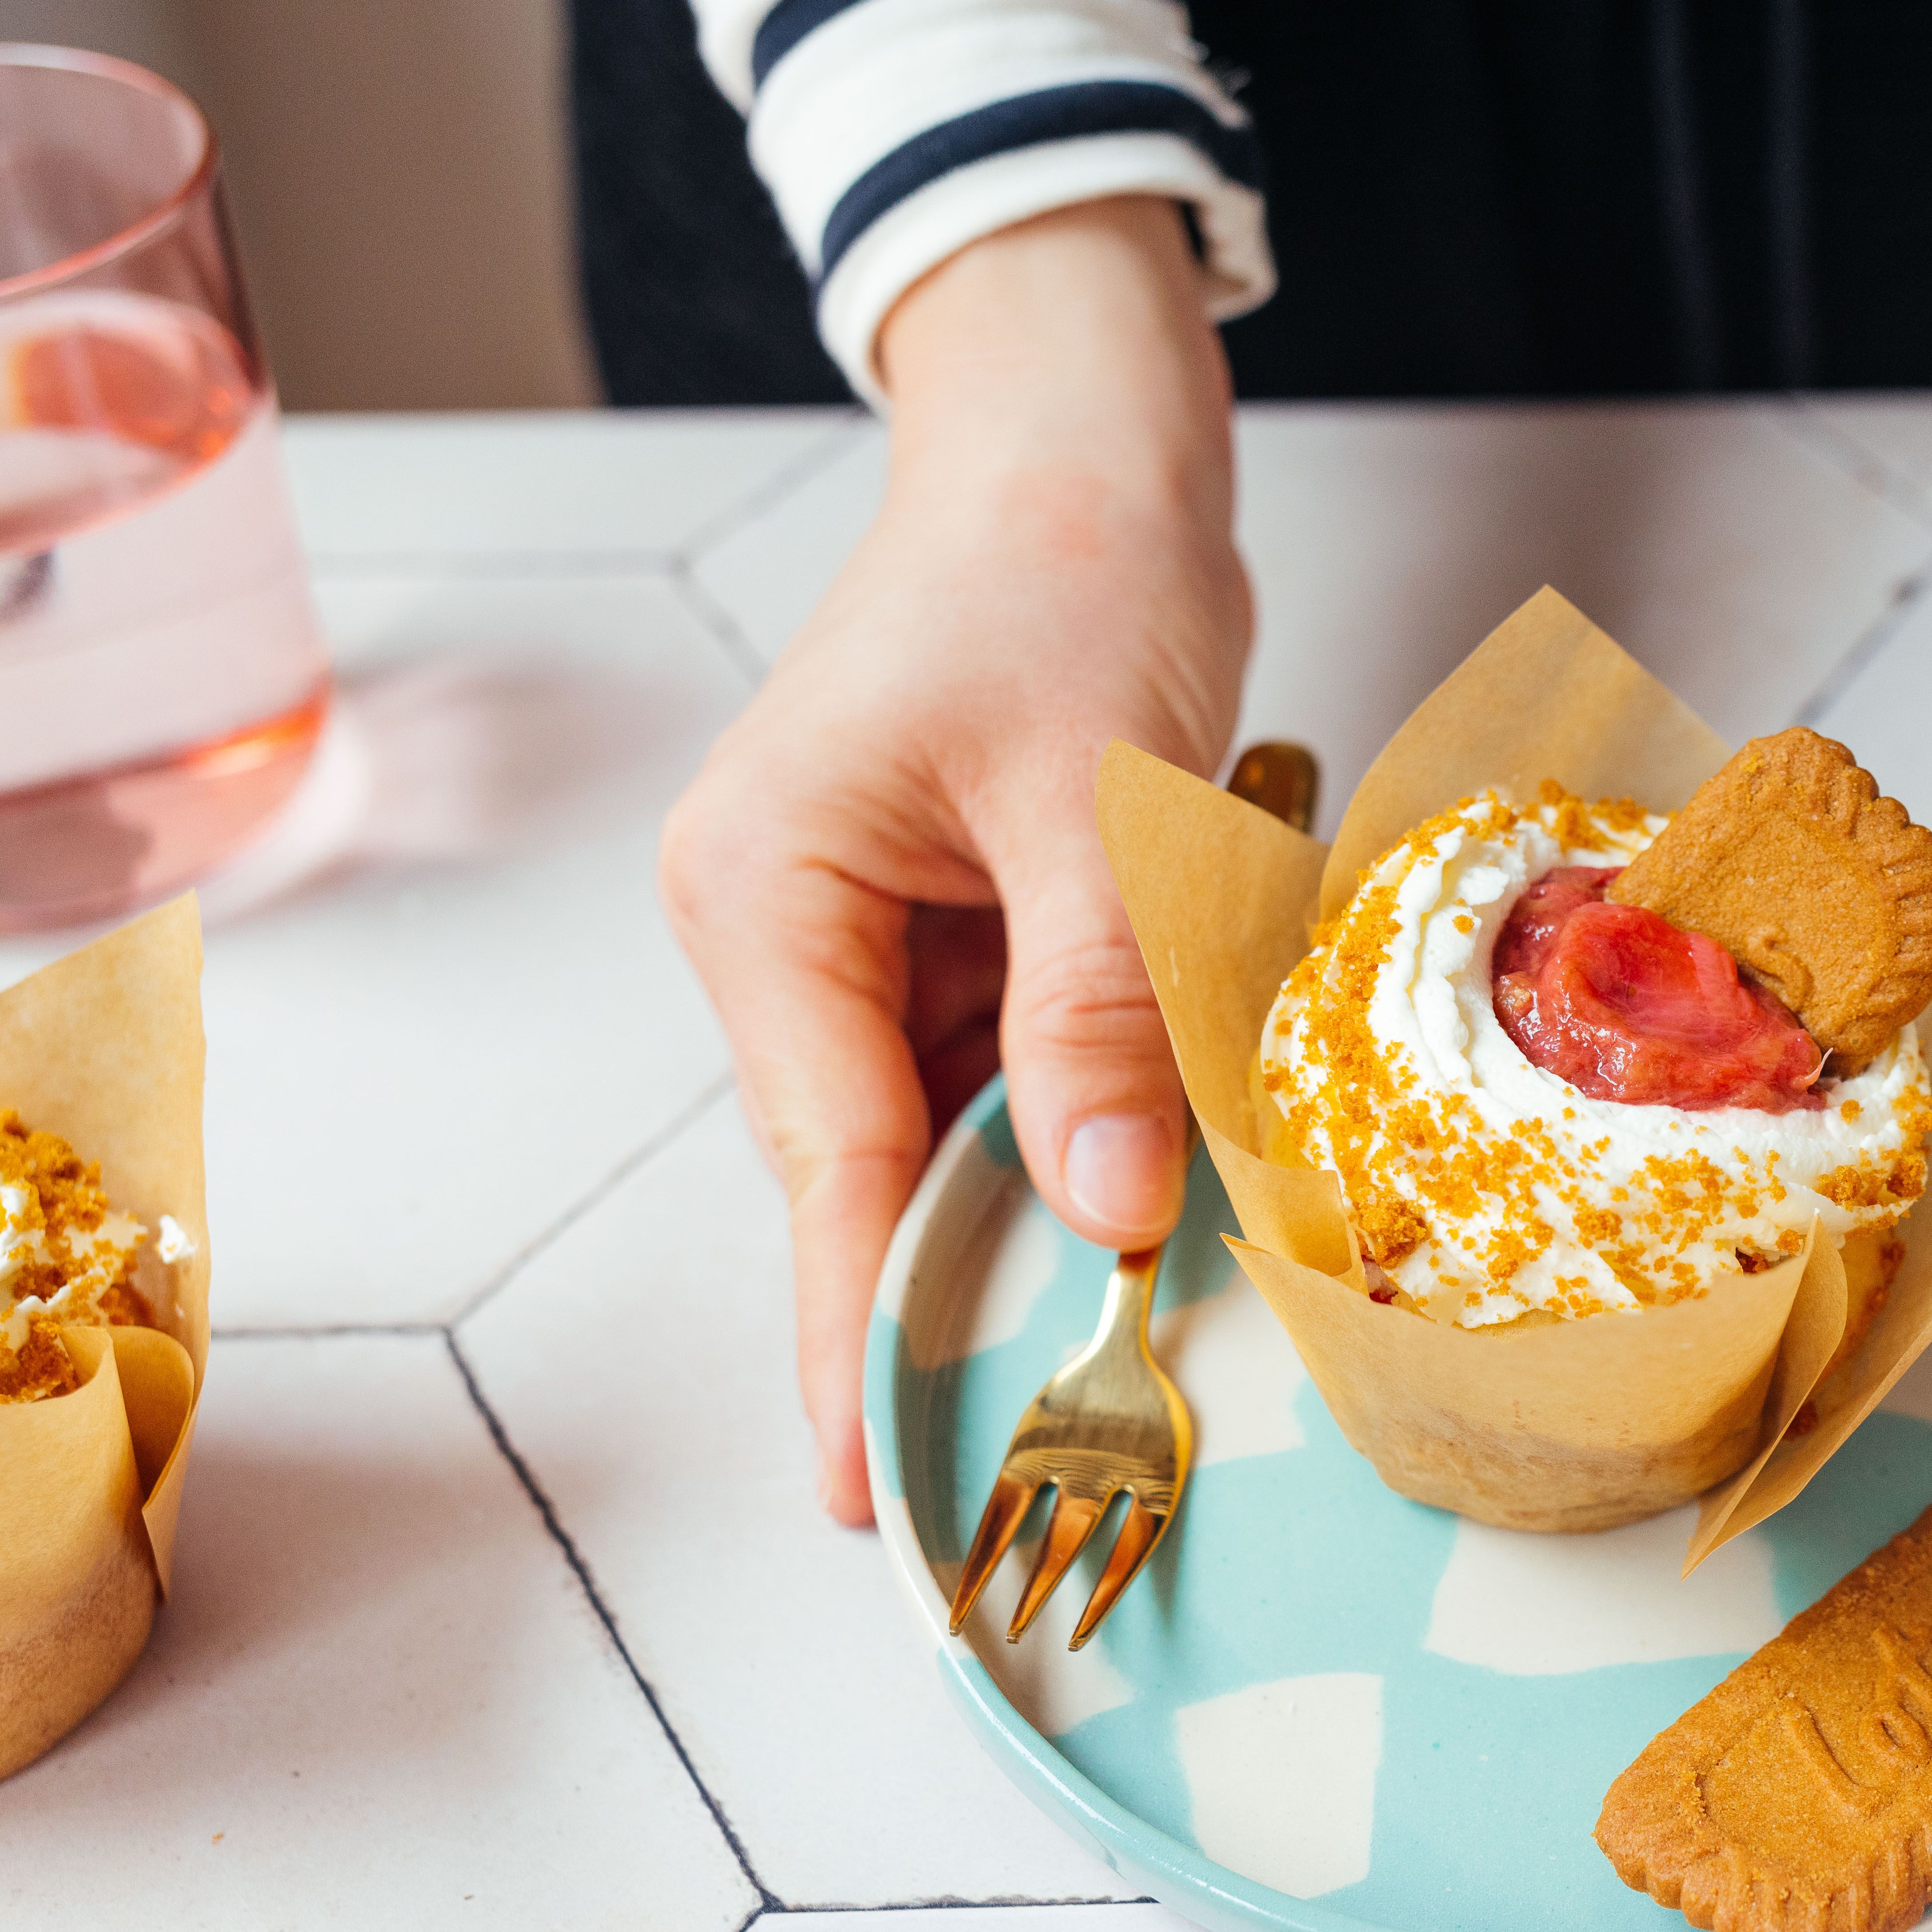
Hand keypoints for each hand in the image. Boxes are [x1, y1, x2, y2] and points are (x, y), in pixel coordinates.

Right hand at [661, 196, 1248, 1524]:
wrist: (1082, 445)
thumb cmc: (1061, 571)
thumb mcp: (1093, 798)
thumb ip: (1095, 1007)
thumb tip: (1102, 1204)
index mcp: (762, 897)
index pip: (826, 1161)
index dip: (856, 1330)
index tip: (867, 1486)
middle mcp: (791, 931)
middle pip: (882, 1162)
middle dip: (974, 1279)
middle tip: (1054, 1445)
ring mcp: (873, 934)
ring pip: (961, 1126)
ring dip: (1058, 1196)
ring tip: (1136, 1325)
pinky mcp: (961, 925)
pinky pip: (1021, 1065)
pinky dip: (1094, 1114)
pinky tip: (1169, 1166)